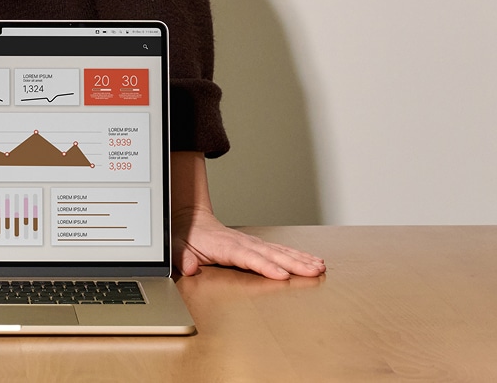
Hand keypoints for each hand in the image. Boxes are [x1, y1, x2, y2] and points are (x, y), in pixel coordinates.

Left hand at [173, 207, 324, 279]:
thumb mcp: (177, 246)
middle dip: (294, 263)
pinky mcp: (256, 245)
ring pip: (279, 251)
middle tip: (313, 271)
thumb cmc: (186, 236)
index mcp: (225, 247)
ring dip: (300, 259)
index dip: (265, 266)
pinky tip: (311, 260)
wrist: (191, 220)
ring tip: (319, 267)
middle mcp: (243, 243)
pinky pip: (279, 250)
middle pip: (271, 254)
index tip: (282, 275)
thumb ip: (182, 256)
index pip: (248, 258)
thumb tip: (189, 266)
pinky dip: (296, 255)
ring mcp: (251, 243)